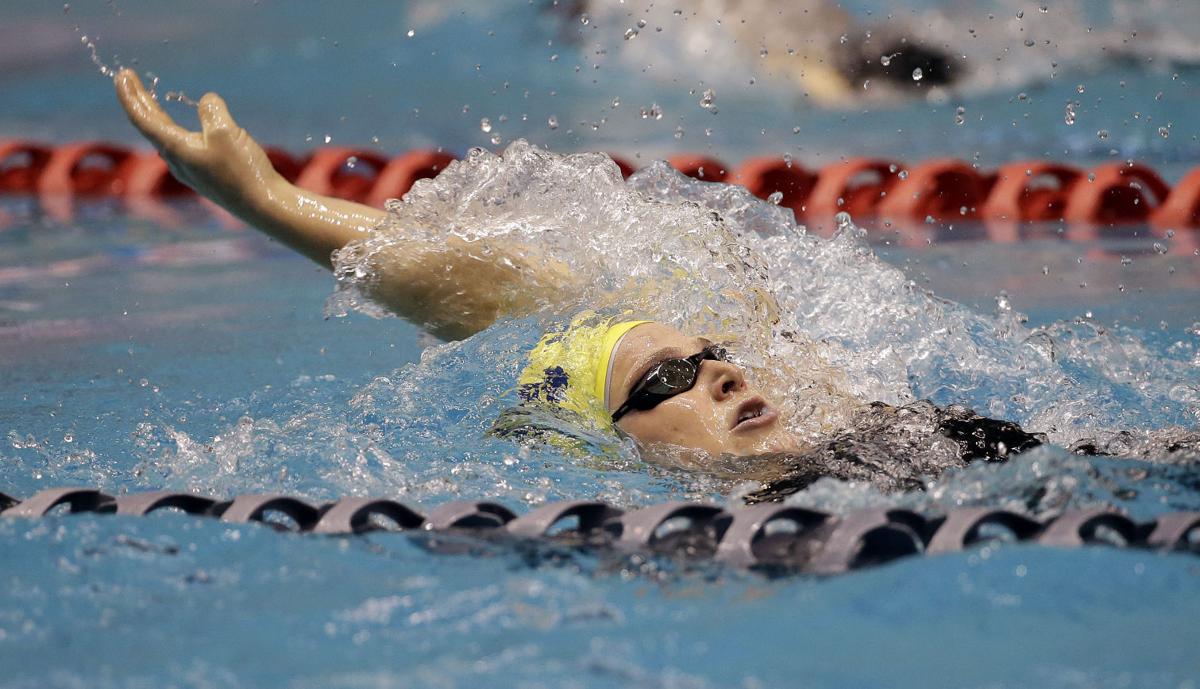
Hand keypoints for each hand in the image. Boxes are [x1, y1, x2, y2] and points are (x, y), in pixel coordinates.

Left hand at [114, 68, 280, 213]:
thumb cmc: (243, 170)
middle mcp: (177, 161)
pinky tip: (184, 130)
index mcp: (175, 148)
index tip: (122, 75)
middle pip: (150, 126)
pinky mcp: (207, 176)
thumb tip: (207, 102)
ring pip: (166, 137)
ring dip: (155, 116)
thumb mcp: (226, 132)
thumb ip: (211, 110)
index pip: (143, 118)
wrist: (264, 206)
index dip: (131, 95)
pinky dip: (175, 130)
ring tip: (149, 100)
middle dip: (140, 100)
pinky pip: (184, 147)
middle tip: (127, 78)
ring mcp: (191, 171)